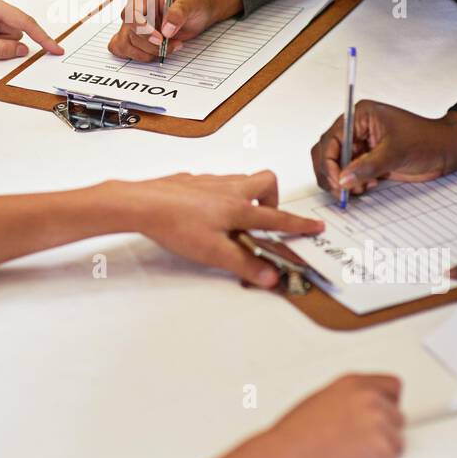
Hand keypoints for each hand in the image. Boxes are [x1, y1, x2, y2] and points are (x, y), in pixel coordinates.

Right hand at [107, 0, 241, 61]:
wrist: (197, 9)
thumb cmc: (192, 2)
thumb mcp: (190, 2)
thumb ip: (179, 12)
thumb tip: (166, 30)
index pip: (132, 13)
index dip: (143, 28)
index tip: (161, 39)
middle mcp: (135, 8)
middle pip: (130, 31)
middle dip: (150, 44)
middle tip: (171, 44)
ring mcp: (133, 24)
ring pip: (127, 44)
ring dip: (149, 52)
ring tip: (171, 46)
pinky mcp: (135, 37)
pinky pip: (125, 50)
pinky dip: (140, 55)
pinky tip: (157, 52)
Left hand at [121, 170, 323, 286]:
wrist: (141, 203)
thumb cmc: (176, 224)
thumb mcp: (214, 252)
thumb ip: (245, 264)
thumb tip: (272, 277)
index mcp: (239, 207)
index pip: (278, 217)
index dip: (299, 224)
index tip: (315, 226)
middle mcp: (228, 189)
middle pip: (265, 181)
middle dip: (272, 199)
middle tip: (264, 220)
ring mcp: (209, 181)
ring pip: (240, 180)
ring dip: (246, 196)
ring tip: (234, 220)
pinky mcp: (191, 181)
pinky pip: (216, 183)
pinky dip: (220, 195)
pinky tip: (204, 213)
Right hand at [270, 373, 403, 457]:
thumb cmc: (293, 436)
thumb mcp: (320, 400)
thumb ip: (347, 399)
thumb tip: (360, 409)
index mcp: (352, 383)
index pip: (393, 386)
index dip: (389, 404)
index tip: (383, 414)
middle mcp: (368, 397)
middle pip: (398, 417)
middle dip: (383, 432)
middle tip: (357, 444)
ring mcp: (377, 421)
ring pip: (397, 441)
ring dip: (380, 451)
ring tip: (351, 455)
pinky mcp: (381, 447)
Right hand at [311, 102, 456, 201]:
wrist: (446, 152)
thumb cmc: (427, 141)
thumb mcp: (396, 152)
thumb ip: (367, 166)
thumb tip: (343, 179)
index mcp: (359, 116)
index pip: (332, 139)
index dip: (330, 162)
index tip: (336, 180)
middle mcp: (356, 129)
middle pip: (328, 152)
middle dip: (332, 174)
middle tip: (342, 191)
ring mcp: (360, 145)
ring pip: (336, 166)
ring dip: (342, 181)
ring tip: (359, 188)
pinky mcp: (366, 160)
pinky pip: (348, 174)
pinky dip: (352, 184)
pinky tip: (368, 186)